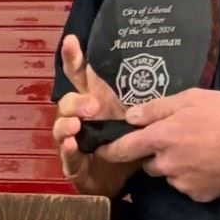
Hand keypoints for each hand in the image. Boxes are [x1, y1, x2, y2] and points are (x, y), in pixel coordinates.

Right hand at [51, 36, 134, 198]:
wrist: (128, 178)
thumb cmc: (131, 140)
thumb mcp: (139, 116)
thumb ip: (143, 98)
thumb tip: (158, 68)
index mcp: (92, 101)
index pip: (78, 76)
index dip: (72, 58)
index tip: (71, 41)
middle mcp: (78, 119)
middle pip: (67, 103)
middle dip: (76, 102)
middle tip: (93, 106)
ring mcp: (73, 141)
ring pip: (61, 128)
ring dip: (66, 125)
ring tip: (76, 126)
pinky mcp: (74, 165)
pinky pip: (67, 157)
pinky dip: (68, 150)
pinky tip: (72, 143)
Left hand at [113, 88, 219, 201]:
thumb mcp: (192, 98)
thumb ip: (158, 108)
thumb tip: (131, 117)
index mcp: (161, 138)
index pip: (124, 148)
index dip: (109, 151)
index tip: (99, 151)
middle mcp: (167, 164)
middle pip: (148, 164)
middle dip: (155, 155)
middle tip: (177, 141)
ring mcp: (182, 183)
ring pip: (168, 176)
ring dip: (174, 166)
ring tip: (198, 151)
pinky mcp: (198, 195)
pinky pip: (187, 186)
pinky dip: (193, 177)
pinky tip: (209, 164)